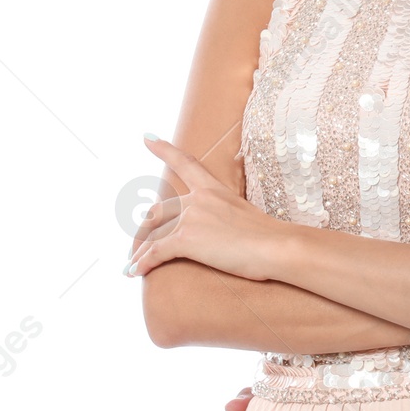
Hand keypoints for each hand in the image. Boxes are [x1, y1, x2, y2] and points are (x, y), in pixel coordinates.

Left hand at [126, 135, 286, 280]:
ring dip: (139, 253)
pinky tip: (136, 272)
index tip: (147, 138)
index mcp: (214, 190)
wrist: (276, 247)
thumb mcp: (246, 216)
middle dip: (143, 230)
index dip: (164, 150)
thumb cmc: (269, 237)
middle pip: (158, 211)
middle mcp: (198, 199)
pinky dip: (142, 264)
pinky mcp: (186, 239)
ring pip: (153, 235)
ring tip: (133, 266)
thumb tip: (226, 230)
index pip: (186, 164)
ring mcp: (191, 218)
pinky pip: (155, 253)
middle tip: (137, 247)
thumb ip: (227, 216)